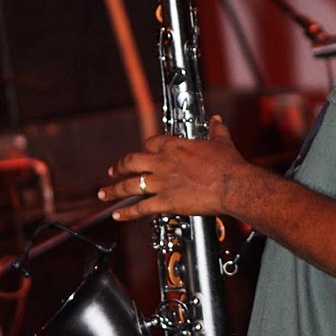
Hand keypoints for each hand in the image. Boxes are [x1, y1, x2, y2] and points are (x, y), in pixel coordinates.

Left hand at [97, 116, 244, 221]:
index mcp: (175, 146)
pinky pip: (141, 208)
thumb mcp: (222, 142)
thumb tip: (217, 120)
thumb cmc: (228, 164)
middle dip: (120, 167)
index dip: (145, 148)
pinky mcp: (166, 202)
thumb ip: (216, 130)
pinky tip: (118, 215)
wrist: (232, 185)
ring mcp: (162, 183)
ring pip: (130, 185)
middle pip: (131, 162)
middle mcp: (163, 163)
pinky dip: (127, 213)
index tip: (143, 151)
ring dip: (114, 190)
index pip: (151, 143)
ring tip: (103, 194)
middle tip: (113, 171)